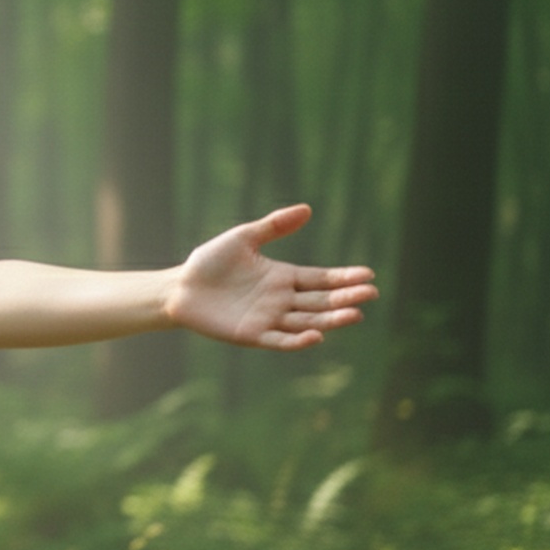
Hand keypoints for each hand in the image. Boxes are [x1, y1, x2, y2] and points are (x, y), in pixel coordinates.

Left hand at [165, 204, 378, 349]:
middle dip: (346, 298)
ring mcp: (268, 319)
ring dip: (331, 320)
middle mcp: (281, 300)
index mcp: (283, 277)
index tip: (368, 275)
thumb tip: (307, 209)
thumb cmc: (210, 262)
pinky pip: (280, 340)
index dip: (344, 278)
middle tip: (371, 293)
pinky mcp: (252, 335)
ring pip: (307, 321)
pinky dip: (298, 340)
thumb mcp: (243, 238)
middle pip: (321, 301)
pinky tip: (316, 336)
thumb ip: (274, 226)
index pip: (321, 279)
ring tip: (355, 314)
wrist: (179, 288)